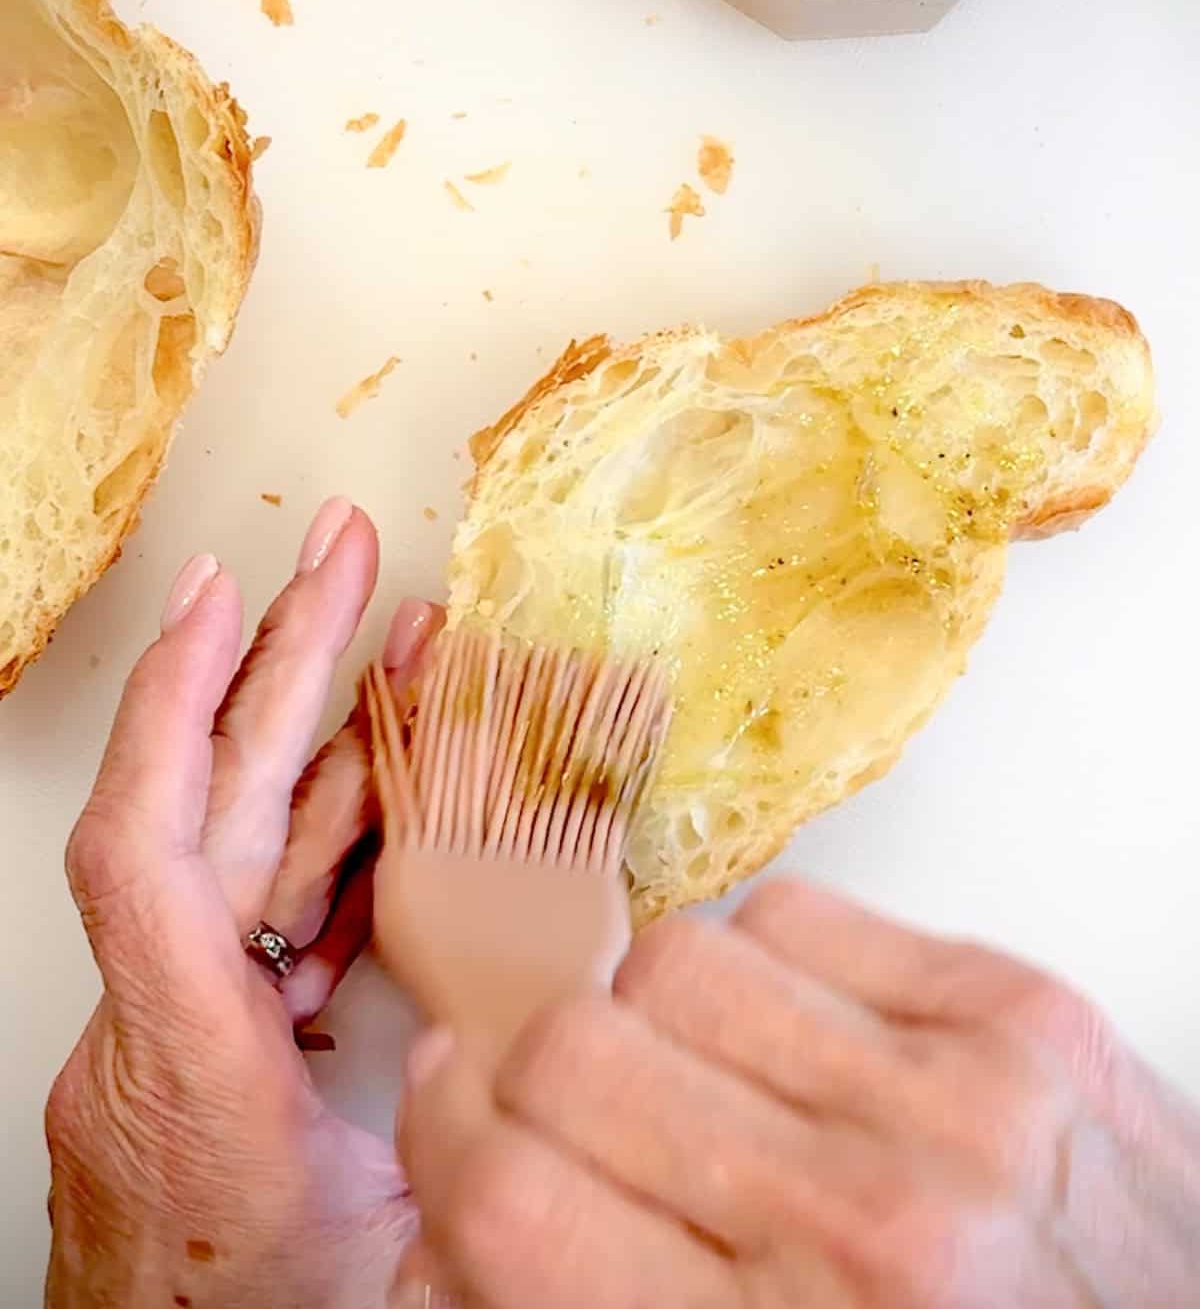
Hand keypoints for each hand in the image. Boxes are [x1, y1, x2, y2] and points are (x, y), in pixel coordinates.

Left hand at [45, 499, 438, 1308]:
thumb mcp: (399, 1278)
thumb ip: (482, 1170)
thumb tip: (578, 1076)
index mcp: (189, 1071)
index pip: (145, 858)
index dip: (177, 712)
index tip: (220, 604)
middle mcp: (165, 1025)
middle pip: (210, 806)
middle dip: (284, 661)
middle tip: (343, 555)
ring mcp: (184, 1020)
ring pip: (250, 843)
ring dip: (326, 736)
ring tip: (404, 641)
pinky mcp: (216, 1028)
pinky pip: (274, 900)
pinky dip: (337, 828)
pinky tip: (393, 773)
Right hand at [401, 877, 1199, 1306]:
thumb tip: (446, 1216)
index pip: (510, 1195)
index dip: (440, 1142)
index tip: (446, 1116)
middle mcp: (869, 1219)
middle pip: (576, 1050)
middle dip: (540, 1082)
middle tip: (572, 1117)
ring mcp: (956, 1094)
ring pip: (679, 957)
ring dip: (657, 1019)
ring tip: (706, 1084)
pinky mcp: (1017, 1007)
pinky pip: (799, 911)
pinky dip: (765, 964)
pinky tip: (799, 1041)